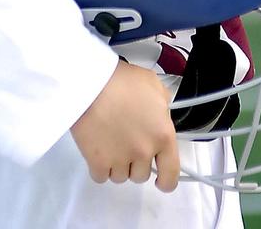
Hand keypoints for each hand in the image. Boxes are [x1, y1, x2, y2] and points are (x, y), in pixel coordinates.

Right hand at [70, 60, 179, 190]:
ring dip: (117, 163)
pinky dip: (99, 166)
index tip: (160, 178)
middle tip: (125, 140)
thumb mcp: (151, 82)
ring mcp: (121, 160)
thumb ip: (162, 101)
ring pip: (121, 176)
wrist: (89, 82)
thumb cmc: (120, 80)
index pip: (171, 174)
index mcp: (163, 135)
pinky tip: (97, 148)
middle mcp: (144, 152)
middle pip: (141, 174)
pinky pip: (101, 176)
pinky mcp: (98, 162)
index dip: (165, 179)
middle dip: (135, 161)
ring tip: (109, 140)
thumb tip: (161, 112)